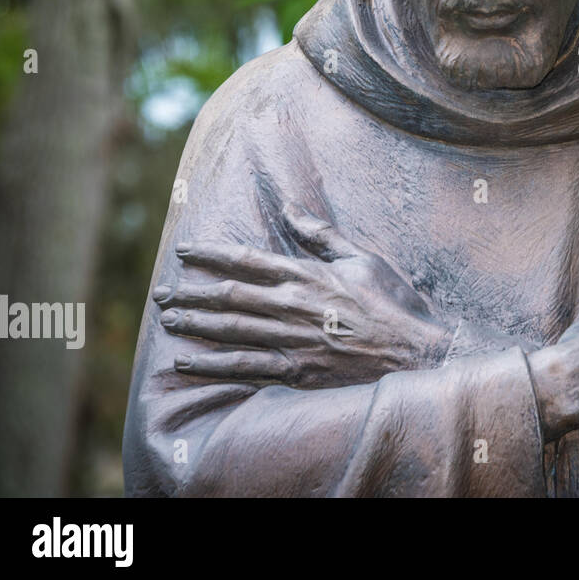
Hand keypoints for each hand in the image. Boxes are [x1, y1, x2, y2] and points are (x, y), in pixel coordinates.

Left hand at [156, 204, 452, 387]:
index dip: (212, 255)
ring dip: (195, 324)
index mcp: (308, 275)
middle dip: (191, 294)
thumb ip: (322, 236)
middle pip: (229, 297)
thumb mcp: (363, 259)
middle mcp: (293, 306)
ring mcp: (292, 341)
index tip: (185, 252)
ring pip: (230, 330)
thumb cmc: (394, 305)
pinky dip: (213, 363)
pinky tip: (188, 361)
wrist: (416, 354)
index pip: (248, 261)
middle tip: (161, 294)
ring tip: (168, 320)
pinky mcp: (297, 371)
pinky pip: (245, 366)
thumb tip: (290, 208)